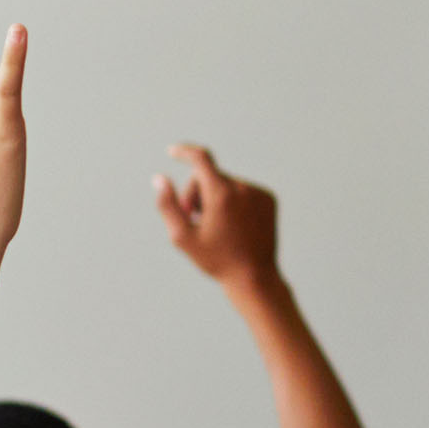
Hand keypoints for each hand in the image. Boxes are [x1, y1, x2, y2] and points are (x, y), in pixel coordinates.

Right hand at [153, 145, 280, 290]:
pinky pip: (242, 190)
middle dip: (196, 192)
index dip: (184, 152)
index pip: (201, 159)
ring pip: (225, 183)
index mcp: (221, 195)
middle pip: (209, 176)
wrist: (254, 276)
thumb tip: (159, 178)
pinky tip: (232, 224)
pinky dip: (232, 201)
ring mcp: (258, 193)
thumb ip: (168, 205)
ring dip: (214, 198)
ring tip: (214, 225)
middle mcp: (243, 188)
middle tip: (192, 218)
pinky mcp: (268, 198)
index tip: (172, 151)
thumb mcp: (183, 237)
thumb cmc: (215, 259)